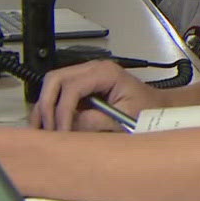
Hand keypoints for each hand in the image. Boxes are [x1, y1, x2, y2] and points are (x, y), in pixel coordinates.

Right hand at [32, 59, 164, 130]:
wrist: (157, 107)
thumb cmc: (147, 110)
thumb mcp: (125, 119)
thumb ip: (97, 121)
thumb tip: (70, 125)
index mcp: (105, 72)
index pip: (72, 87)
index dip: (62, 110)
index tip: (61, 131)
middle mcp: (92, 69)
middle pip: (55, 79)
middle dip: (47, 105)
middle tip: (46, 130)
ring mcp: (85, 76)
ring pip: (52, 85)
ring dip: (44, 107)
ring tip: (42, 130)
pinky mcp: (81, 86)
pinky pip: (58, 93)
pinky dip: (50, 108)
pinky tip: (48, 126)